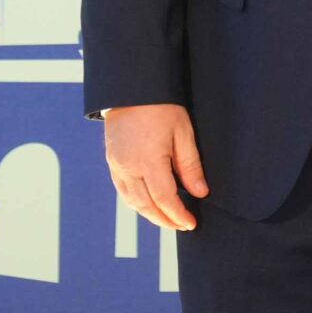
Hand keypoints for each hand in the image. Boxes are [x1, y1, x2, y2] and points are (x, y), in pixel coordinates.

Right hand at [103, 103, 208, 232]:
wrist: (131, 87)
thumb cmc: (160, 106)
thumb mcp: (183, 132)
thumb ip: (190, 166)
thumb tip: (200, 193)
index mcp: (148, 161)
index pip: (165, 199)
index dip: (178, 215)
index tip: (190, 223)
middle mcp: (128, 167)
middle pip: (146, 206)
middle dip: (164, 220)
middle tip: (181, 225)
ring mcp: (116, 165)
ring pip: (132, 201)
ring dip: (149, 214)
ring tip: (167, 219)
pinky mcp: (111, 161)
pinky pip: (123, 190)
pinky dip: (136, 202)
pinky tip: (148, 203)